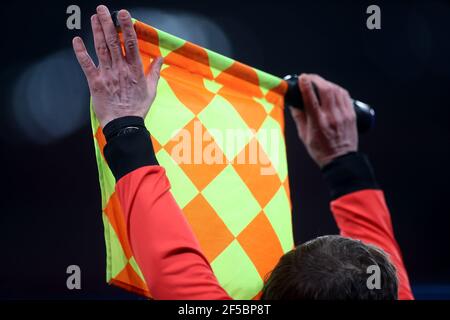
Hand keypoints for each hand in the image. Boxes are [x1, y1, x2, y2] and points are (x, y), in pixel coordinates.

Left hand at [72, 5, 162, 127]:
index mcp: (135, 70)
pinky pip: (87, 65)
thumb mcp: (151, 90)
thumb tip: (161, 58)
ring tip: (94, 17)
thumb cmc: (138, 108)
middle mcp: (120, 69)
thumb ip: (155, 72)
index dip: (127, 27)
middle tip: (103, 9)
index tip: (123, 14)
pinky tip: (76, 40)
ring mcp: (107, 75)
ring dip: (97, 32)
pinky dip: (81, 52)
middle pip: (114, 42)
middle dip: (108, 23)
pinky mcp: (95, 82)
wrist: (124, 125)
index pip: (131, 44)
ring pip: (101, 49)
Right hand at [289, 74, 357, 166]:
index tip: (301, 78)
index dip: (306, 85)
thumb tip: (294, 104)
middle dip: (316, 79)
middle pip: (325, 90)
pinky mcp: (351, 114)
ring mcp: (343, 114)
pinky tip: (332, 89)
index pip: (311, 99)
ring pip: (336, 90)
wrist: (341, 160)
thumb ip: (299, 118)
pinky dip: (337, 89)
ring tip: (319, 83)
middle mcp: (332, 117)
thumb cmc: (321, 150)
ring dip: (326, 83)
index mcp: (318, 123)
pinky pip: (345, 95)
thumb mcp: (304, 136)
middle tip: (308, 78)